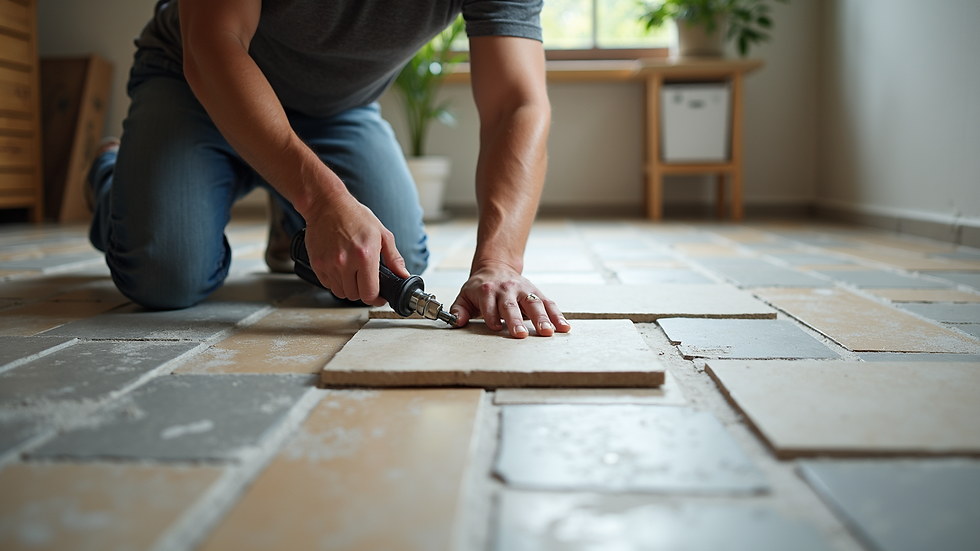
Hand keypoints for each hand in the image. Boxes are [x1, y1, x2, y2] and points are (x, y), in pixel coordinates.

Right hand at [303, 194, 409, 305]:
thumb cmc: (355, 216)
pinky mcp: (317, 264)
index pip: (370, 293)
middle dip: (363, 291)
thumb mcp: (382, 234)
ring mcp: (329, 264)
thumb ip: (394, 258)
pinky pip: (328, 284)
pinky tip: (340, 268)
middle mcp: (345, 262)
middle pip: (355, 296)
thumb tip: (403, 275)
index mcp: (365, 256)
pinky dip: (335, 281)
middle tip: (365, 280)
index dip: (376, 299)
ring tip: (352, 272)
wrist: (327, 205)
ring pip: (341, 292)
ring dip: (349, 287)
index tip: (379, 296)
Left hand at [450, 261, 570, 338]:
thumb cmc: (480, 287)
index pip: (489, 305)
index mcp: (487, 290)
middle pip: (511, 306)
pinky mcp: (536, 293)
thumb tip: (457, 322)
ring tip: (548, 332)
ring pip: (534, 304)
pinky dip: (558, 316)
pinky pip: (549, 304)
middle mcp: (506, 289)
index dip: (491, 315)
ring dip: (542, 319)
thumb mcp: (464, 295)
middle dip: (516, 320)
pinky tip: (564, 327)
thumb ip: (459, 310)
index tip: (495, 326)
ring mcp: (524, 290)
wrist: (496, 266)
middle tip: (521, 334)